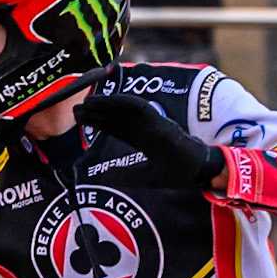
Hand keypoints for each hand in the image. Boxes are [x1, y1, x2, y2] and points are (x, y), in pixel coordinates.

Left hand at [80, 95, 222, 190]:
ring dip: (107, 104)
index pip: (115, 127)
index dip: (98, 122)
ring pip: (125, 109)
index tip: (81, 118)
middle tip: (76, 109)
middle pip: (116, 116)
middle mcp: (145, 128)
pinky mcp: (161, 122)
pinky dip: (125, 102)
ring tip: (87, 102)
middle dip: (97, 112)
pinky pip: (141, 108)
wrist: (199, 170)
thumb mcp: (146, 177)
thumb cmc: (178, 172)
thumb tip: (102, 177)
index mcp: (142, 139)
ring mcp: (153, 123)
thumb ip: (125, 175)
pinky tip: (110, 100)